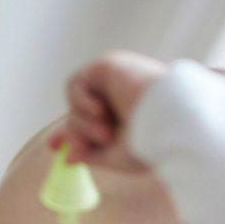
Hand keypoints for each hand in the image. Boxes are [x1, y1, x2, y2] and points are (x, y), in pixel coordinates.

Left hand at [47, 50, 166, 173]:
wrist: (169, 123)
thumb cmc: (151, 144)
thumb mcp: (117, 157)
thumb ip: (91, 154)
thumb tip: (68, 157)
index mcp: (125, 116)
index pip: (90, 120)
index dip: (71, 132)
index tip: (55, 147)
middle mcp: (119, 97)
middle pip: (79, 114)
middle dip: (74, 133)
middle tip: (82, 149)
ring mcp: (114, 80)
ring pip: (76, 102)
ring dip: (83, 123)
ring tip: (105, 133)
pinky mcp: (107, 65)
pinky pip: (75, 84)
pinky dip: (81, 102)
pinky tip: (99, 112)